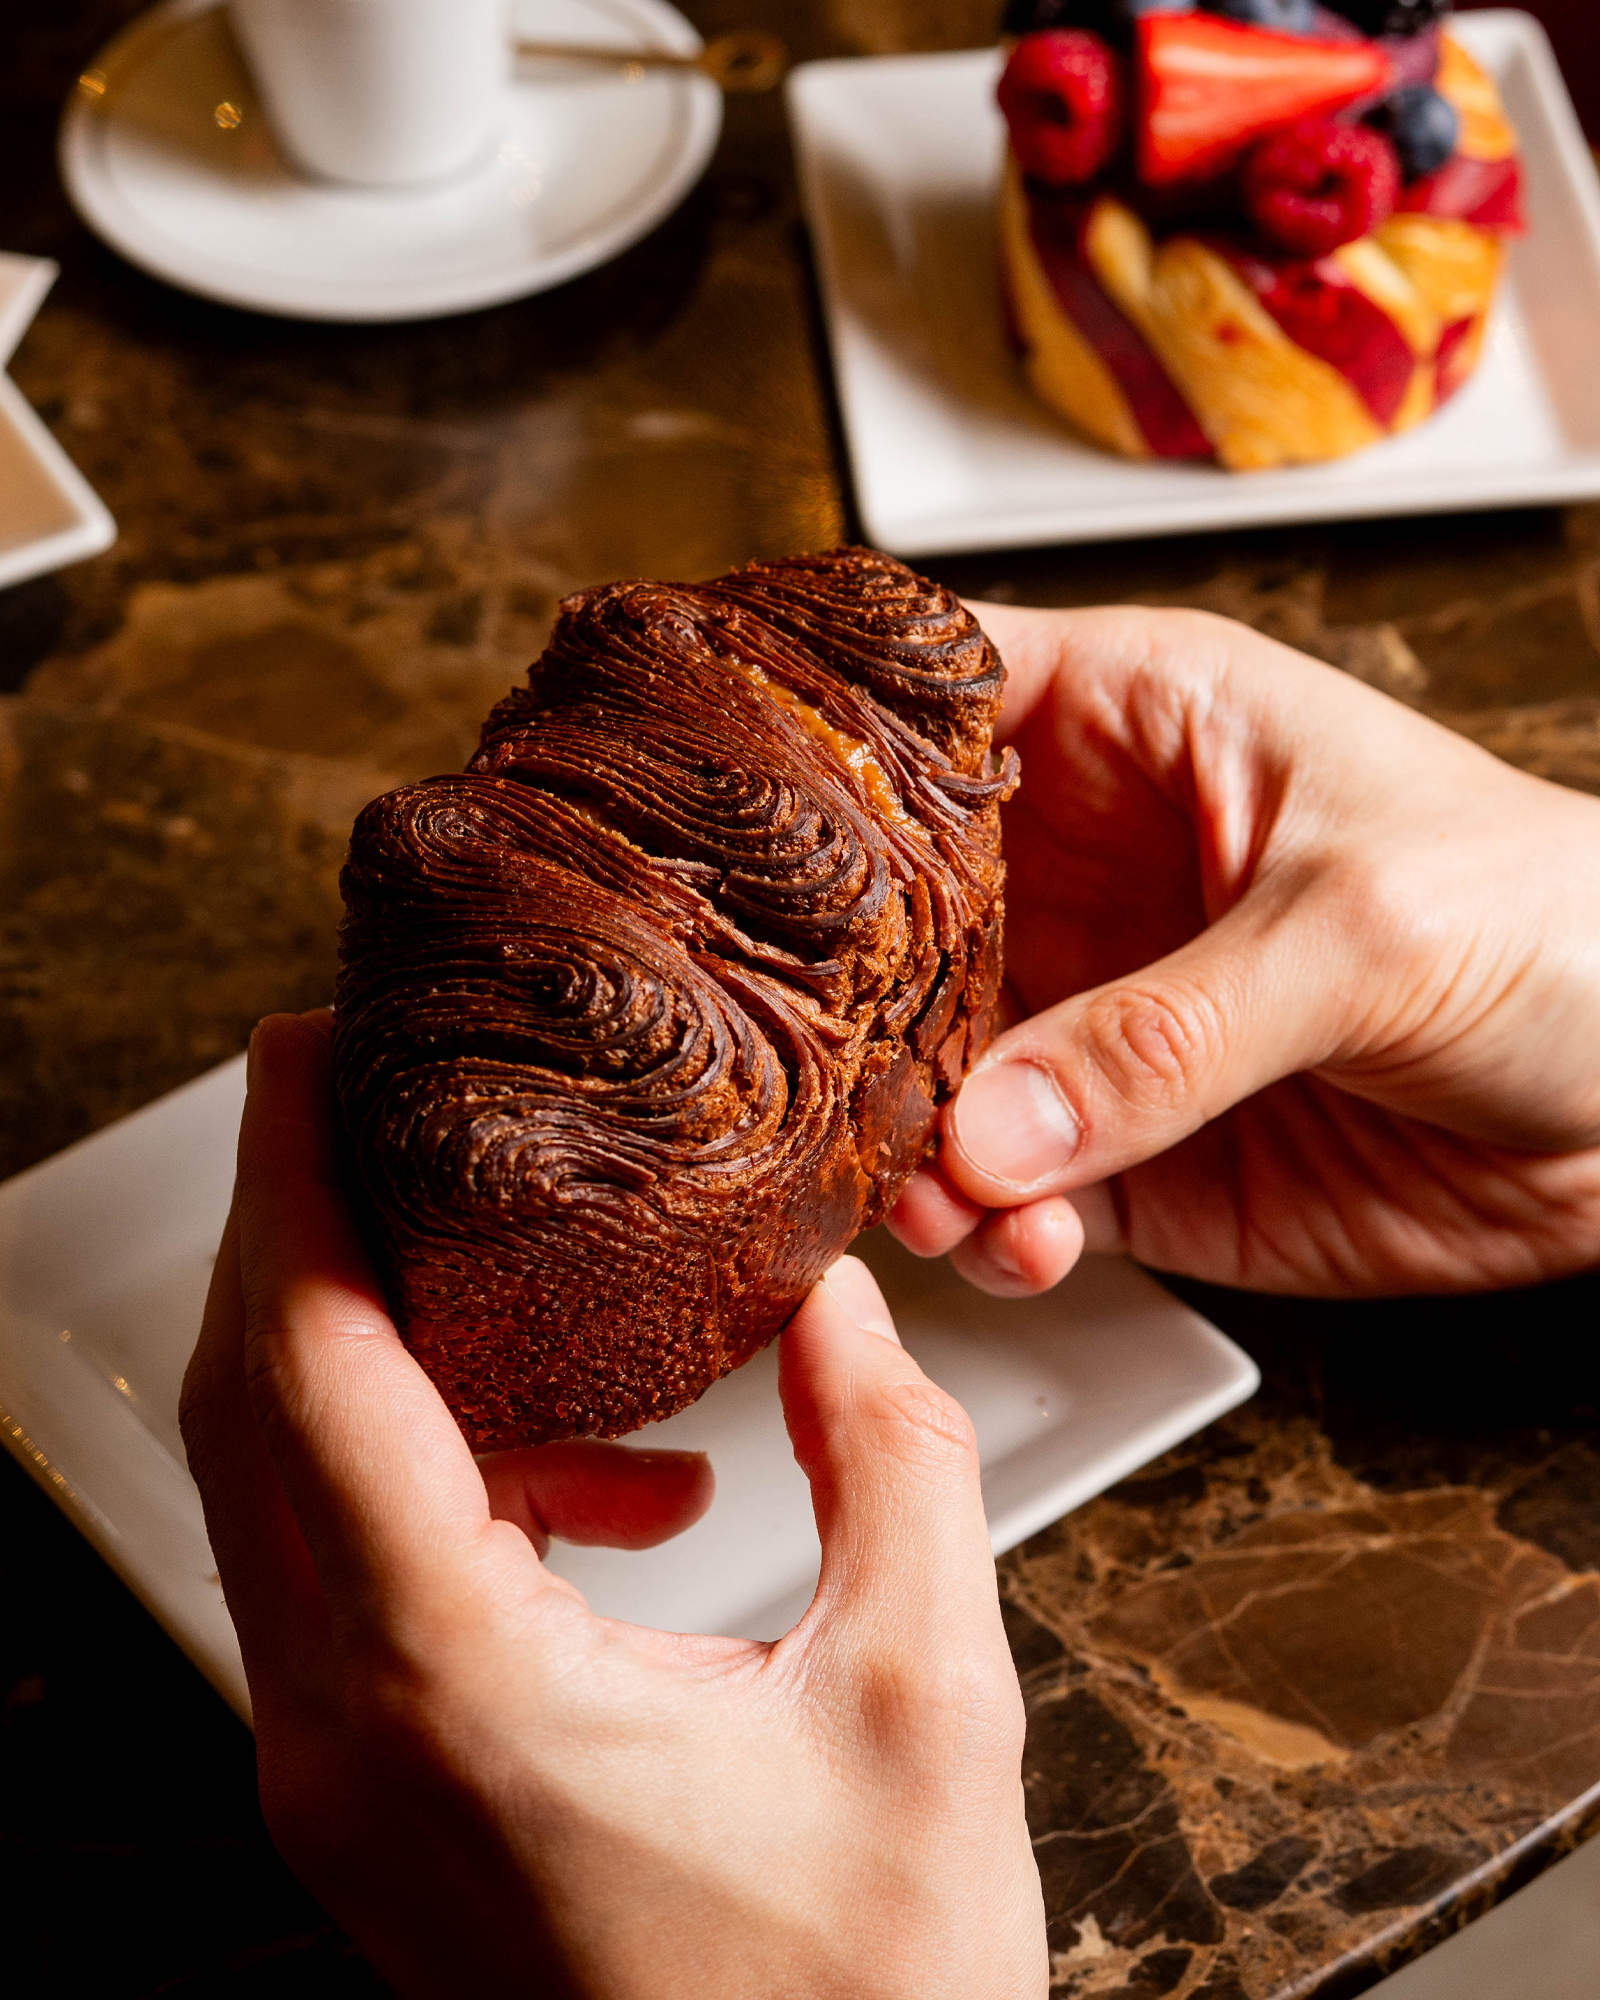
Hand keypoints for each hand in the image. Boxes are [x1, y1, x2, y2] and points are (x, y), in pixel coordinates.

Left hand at [180, 1012, 1044, 1999]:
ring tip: (521, 1270)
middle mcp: (346, 1735)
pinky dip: (454, 1471)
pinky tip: (618, 1481)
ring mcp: (343, 1777)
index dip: (294, 1180)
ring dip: (373, 1344)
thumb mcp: (928, 1708)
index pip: (307, 1368)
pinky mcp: (384, 1797)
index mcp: (450, 1689)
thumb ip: (895, 1466)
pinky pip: (360, 1572)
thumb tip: (846, 1312)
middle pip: (253, 1405)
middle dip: (301, 1219)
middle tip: (376, 1089)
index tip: (309, 1048)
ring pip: (287, 1485)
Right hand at [891, 606, 1599, 1298]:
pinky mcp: (1132, 1147)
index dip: (828, 743)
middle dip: (849, 996)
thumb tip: (993, 1121)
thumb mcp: (1362, 932)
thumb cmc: (1560, 921)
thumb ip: (1168, 1031)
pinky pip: (1012, 1191)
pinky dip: (994, 1229)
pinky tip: (1029, 1238)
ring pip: (931, 1068)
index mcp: (1133, 725)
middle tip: (829, 1071)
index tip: (739, 823)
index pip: (930, 697)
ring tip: (944, 1193)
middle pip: (893, 910)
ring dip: (913, 1140)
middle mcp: (1088, 864)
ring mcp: (1099, 1015)